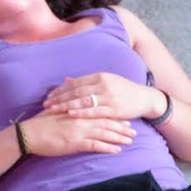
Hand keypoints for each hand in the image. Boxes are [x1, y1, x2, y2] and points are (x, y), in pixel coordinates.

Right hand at [21, 108, 135, 156]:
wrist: (29, 134)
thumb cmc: (39, 123)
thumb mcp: (54, 111)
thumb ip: (67, 107)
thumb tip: (72, 105)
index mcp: (77, 110)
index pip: (100, 112)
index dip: (114, 116)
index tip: (125, 120)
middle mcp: (81, 119)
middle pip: (106, 122)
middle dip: (121, 127)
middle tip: (133, 131)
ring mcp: (79, 131)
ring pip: (104, 133)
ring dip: (119, 138)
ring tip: (129, 141)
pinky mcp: (75, 143)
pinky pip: (96, 145)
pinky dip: (107, 148)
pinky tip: (116, 151)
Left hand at [42, 73, 166, 119]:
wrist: (144, 99)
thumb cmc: (123, 90)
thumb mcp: (105, 82)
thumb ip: (86, 82)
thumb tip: (66, 80)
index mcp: (100, 77)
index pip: (76, 83)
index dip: (61, 89)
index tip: (49, 95)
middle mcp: (103, 85)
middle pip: (76, 91)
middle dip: (59, 98)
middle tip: (46, 104)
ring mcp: (109, 97)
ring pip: (83, 101)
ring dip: (66, 105)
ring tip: (53, 109)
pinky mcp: (113, 109)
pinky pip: (94, 111)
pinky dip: (81, 112)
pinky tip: (70, 114)